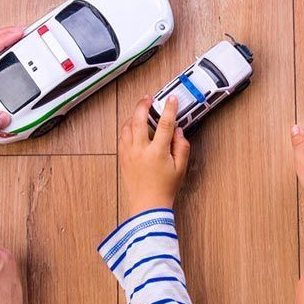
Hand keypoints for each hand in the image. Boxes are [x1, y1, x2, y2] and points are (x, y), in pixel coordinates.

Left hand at [119, 95, 189, 212]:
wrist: (148, 205)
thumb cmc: (164, 189)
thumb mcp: (181, 168)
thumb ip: (181, 147)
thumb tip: (178, 131)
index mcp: (157, 152)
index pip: (165, 124)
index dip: (169, 109)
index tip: (172, 99)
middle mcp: (141, 150)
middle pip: (138, 119)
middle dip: (143, 105)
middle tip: (148, 98)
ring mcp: (129, 154)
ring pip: (127, 127)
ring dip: (133, 116)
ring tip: (140, 111)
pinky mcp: (123, 158)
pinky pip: (121, 137)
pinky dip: (126, 128)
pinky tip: (132, 126)